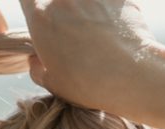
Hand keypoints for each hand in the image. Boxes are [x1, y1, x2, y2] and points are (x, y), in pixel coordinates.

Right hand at [19, 0, 158, 115]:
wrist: (130, 76)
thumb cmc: (88, 84)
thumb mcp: (52, 83)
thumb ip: (37, 68)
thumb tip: (36, 60)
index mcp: (40, 17)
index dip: (34, 6)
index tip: (46, 20)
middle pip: (59, 1)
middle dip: (65, 13)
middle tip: (77, 35)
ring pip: (86, 2)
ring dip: (89, 13)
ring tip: (100, 37)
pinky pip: (112, 2)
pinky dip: (113, 13)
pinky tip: (118, 32)